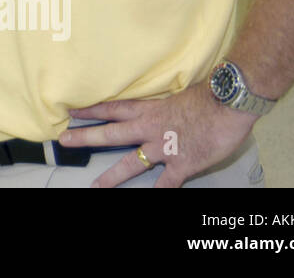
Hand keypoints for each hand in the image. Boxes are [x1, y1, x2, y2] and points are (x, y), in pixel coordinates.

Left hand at [62, 82, 257, 187]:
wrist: (228, 102)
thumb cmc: (209, 95)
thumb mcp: (179, 95)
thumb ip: (166, 105)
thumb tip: (165, 108)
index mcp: (150, 110)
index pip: (113, 109)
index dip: (92, 111)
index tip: (72, 113)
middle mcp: (150, 129)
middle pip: (111, 133)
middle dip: (86, 138)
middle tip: (64, 141)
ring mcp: (164, 148)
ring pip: (131, 163)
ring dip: (112, 176)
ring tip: (95, 186)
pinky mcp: (182, 164)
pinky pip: (166, 183)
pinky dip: (159, 192)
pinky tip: (150, 199)